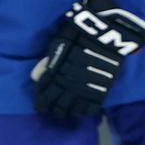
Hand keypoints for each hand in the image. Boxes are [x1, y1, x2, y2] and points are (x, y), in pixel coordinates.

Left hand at [32, 0, 144, 117]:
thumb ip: (48, 62)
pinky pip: (92, 106)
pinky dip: (85, 111)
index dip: (42, 104)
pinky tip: (82, 110)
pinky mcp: (103, 89)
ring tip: (66, 112)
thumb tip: (37, 78)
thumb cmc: (81, 34)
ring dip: (68, 112)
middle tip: (53, 110)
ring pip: (74, 109)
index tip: (41, 106)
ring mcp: (88, 88)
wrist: (108, 32)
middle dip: (55, 110)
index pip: (46, 97)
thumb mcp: (59, 43)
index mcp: (58, 75)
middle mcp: (71, 85)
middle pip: (59, 106)